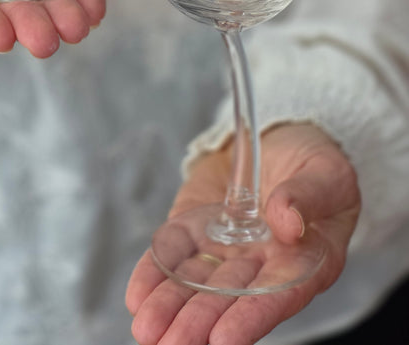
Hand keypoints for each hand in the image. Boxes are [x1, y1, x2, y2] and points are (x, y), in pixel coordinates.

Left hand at [126, 123, 360, 344]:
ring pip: (195, 285)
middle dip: (198, 322)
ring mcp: (225, 251)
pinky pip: (173, 255)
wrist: (279, 140)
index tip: (224, 339)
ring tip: (146, 331)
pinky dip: (153, 275)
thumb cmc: (316, 164)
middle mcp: (262, 266)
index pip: (279, 295)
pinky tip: (137, 296)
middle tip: (171, 344)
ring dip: (170, 308)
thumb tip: (288, 222)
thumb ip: (309, 196)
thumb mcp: (327, 173)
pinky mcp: (195, 230)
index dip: (251, 317)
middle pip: (229, 299)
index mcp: (305, 262)